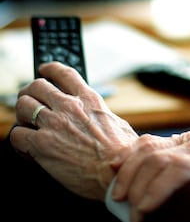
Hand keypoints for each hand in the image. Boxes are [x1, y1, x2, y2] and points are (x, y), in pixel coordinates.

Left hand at [10, 62, 138, 199]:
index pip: (63, 73)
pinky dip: (19, 139)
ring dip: (23, 114)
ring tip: (27, 122)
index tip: (45, 70)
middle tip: (29, 98)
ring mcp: (54, 124)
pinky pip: (17, 135)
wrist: (117, 172)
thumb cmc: (122, 151)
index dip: (50, 68)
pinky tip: (25, 145)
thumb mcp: (118, 123)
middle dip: (30, 91)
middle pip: (37, 86)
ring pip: (23, 106)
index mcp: (89, 100)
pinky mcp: (42, 145)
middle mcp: (69, 107)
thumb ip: (102, 115)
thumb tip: (99, 116)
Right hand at [112, 127, 189, 220]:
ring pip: (148, 147)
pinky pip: (148, 141)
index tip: (142, 211)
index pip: (179, 168)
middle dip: (138, 186)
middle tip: (129, 211)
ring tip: (117, 193)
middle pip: (158, 159)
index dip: (157, 189)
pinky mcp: (177, 137)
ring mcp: (186, 137)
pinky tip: (117, 166)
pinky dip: (130, 153)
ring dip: (128, 170)